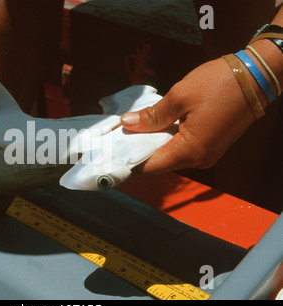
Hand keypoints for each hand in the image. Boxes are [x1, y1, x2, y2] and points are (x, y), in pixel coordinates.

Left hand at [120, 57, 257, 174]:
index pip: (151, 167)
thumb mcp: (179, 97)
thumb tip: (127, 123)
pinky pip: (184, 149)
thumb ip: (151, 115)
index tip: (112, 158)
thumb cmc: (219, 84)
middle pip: (160, 164)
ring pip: (172, 156)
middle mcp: (200, 159)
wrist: (256, 76)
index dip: (129, 164)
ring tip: (131, 135)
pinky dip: (167, 142)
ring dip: (153, 147)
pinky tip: (154, 131)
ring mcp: (208, 154)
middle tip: (118, 142)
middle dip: (138, 154)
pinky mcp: (212, 146)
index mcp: (190, 151)